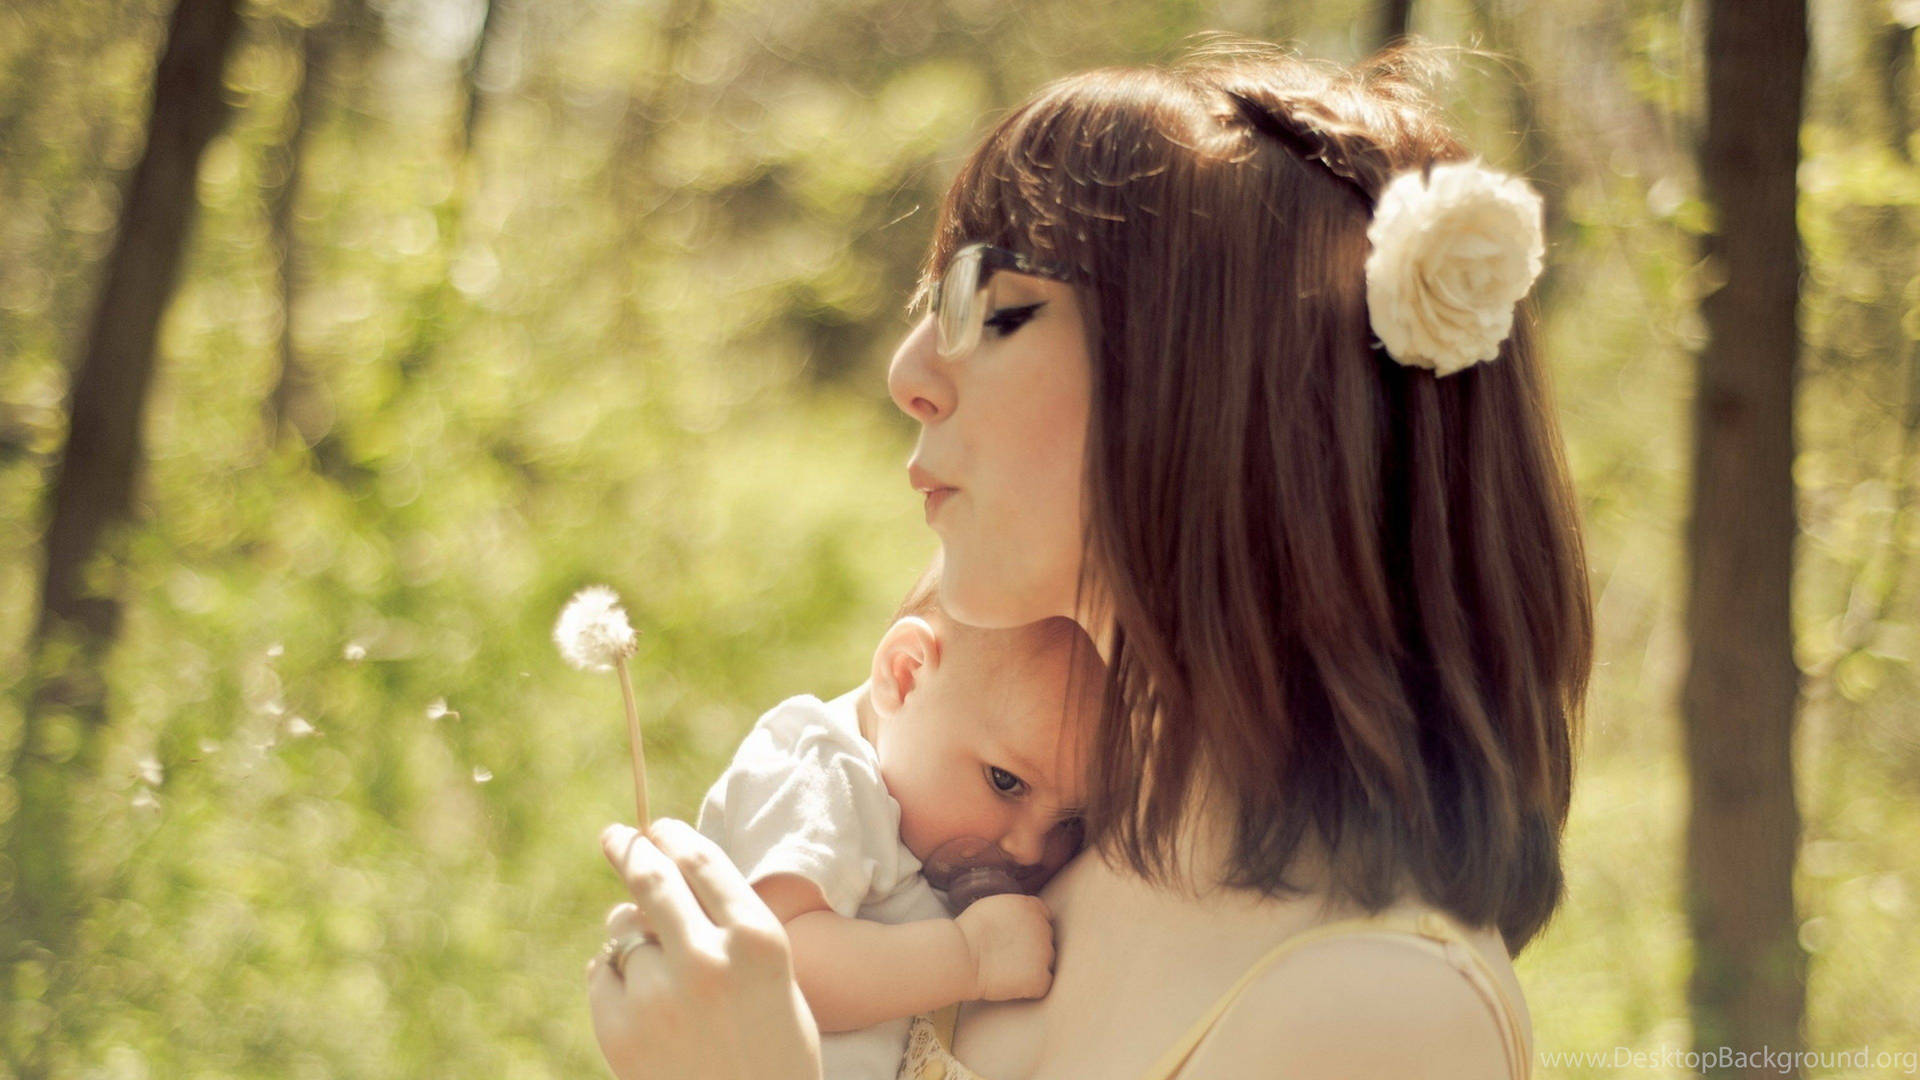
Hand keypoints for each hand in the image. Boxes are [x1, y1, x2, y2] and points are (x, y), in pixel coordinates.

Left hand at [587, 818, 822, 1079]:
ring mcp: (658, 996)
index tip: (655, 827)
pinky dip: (614, 976)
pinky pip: (601, 974)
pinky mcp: (620, 1030)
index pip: (702, 861)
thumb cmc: (772, 1048)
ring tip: (653, 961)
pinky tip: (642, 1003)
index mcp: (757, 939)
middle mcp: (707, 959)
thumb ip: (723, 927)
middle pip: (651, 878)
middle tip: (616, 836)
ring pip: (622, 931)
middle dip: (628, 848)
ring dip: (628, 931)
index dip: (673, 836)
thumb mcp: (773, 978)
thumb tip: (650, 878)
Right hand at [954, 892, 1055, 1001]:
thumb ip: (1014, 910)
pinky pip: (1043, 985)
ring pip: (1046, 962)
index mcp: (1031, 907)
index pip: (1044, 917)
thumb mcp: (994, 905)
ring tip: (1006, 971)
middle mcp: (1042, 927)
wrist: (961, 955)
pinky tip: (1011, 984)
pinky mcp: (1039, 978)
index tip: (1016, 938)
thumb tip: (1017, 920)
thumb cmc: (967, 931)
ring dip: (1032, 968)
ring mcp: (1044, 953)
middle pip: (1046, 940)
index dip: (1031, 929)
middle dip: (1032, 949)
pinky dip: (1030, 988)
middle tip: (1007, 956)